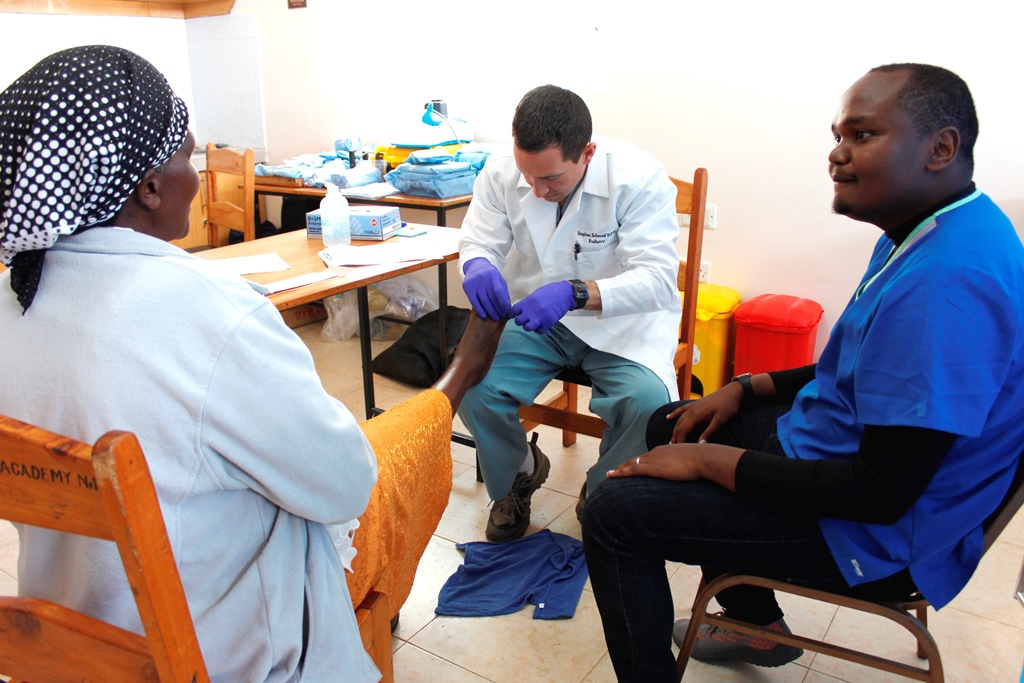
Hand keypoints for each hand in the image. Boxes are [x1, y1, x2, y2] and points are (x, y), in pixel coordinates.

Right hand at [462, 258, 509, 320]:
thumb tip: (507, 306)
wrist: (475, 266)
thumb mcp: (499, 279)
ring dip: (490, 311)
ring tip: (496, 318)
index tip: (507, 310)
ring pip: (483, 301)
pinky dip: (479, 310)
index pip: (498, 290)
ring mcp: (474, 282)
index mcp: (493, 275)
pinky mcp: (467, 287)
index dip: (503, 301)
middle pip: (491, 297)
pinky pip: (474, 301)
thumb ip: (503, 291)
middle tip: (502, 316)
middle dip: (497, 309)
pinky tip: (484, 316)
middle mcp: (483, 278)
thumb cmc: (490, 275)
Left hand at [510, 281, 574, 333]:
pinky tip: (542, 324)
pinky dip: (540, 329)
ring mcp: (539, 319)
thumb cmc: (550, 292)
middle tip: (526, 319)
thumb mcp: (536, 294)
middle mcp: (531, 311)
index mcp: (527, 302)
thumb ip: (528, 303)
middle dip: (521, 321)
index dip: (513, 314)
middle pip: (518, 322)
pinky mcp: (547, 324)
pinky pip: (539, 331)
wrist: (564, 294)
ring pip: (527, 328)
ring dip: (529, 326)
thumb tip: (522, 310)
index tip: (516, 315)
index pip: (513, 311)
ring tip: (534, 323)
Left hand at [607, 443, 741, 490]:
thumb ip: (688, 466)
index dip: (637, 462)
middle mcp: (656, 453)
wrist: (704, 457)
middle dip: (625, 465)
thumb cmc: (703, 461)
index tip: (631, 466)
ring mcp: (653, 459)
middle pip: (636, 459)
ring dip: (619, 470)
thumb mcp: (693, 462)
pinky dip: (620, 473)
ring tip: (609, 475)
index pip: (647, 457)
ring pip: (631, 464)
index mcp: (665, 451)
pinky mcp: (653, 468)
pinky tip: (611, 475)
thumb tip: (692, 471)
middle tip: (615, 471)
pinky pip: (632, 470)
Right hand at [666, 382, 744, 443]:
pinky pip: (682, 409)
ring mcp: (693, 405)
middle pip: (680, 425)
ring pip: (680, 419)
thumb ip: (709, 432)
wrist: (734, 391)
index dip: (680, 441)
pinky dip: (675, 414)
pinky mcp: (696, 403)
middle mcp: (692, 409)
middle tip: (672, 449)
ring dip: (674, 429)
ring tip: (671, 440)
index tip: (678, 451)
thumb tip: (700, 445)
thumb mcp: (720, 421)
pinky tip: (669, 417)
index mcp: (697, 414)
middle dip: (675, 437)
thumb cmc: (729, 405)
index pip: (684, 430)